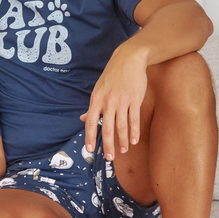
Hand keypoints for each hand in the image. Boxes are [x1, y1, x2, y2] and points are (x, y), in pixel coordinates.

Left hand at [80, 44, 148, 159]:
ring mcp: (122, 101)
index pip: (91, 122)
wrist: (129, 59)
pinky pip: (134, 118)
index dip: (90, 137)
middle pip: (107, 128)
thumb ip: (93, 107)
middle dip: (108, 144)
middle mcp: (108, 102)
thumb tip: (83, 119)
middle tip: (110, 157)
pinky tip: (134, 141)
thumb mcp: (98, 89)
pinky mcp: (135, 99)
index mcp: (96, 99)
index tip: (91, 150)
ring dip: (122, 140)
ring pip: (121, 125)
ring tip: (123, 150)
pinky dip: (134, 131)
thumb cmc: (112, 76)